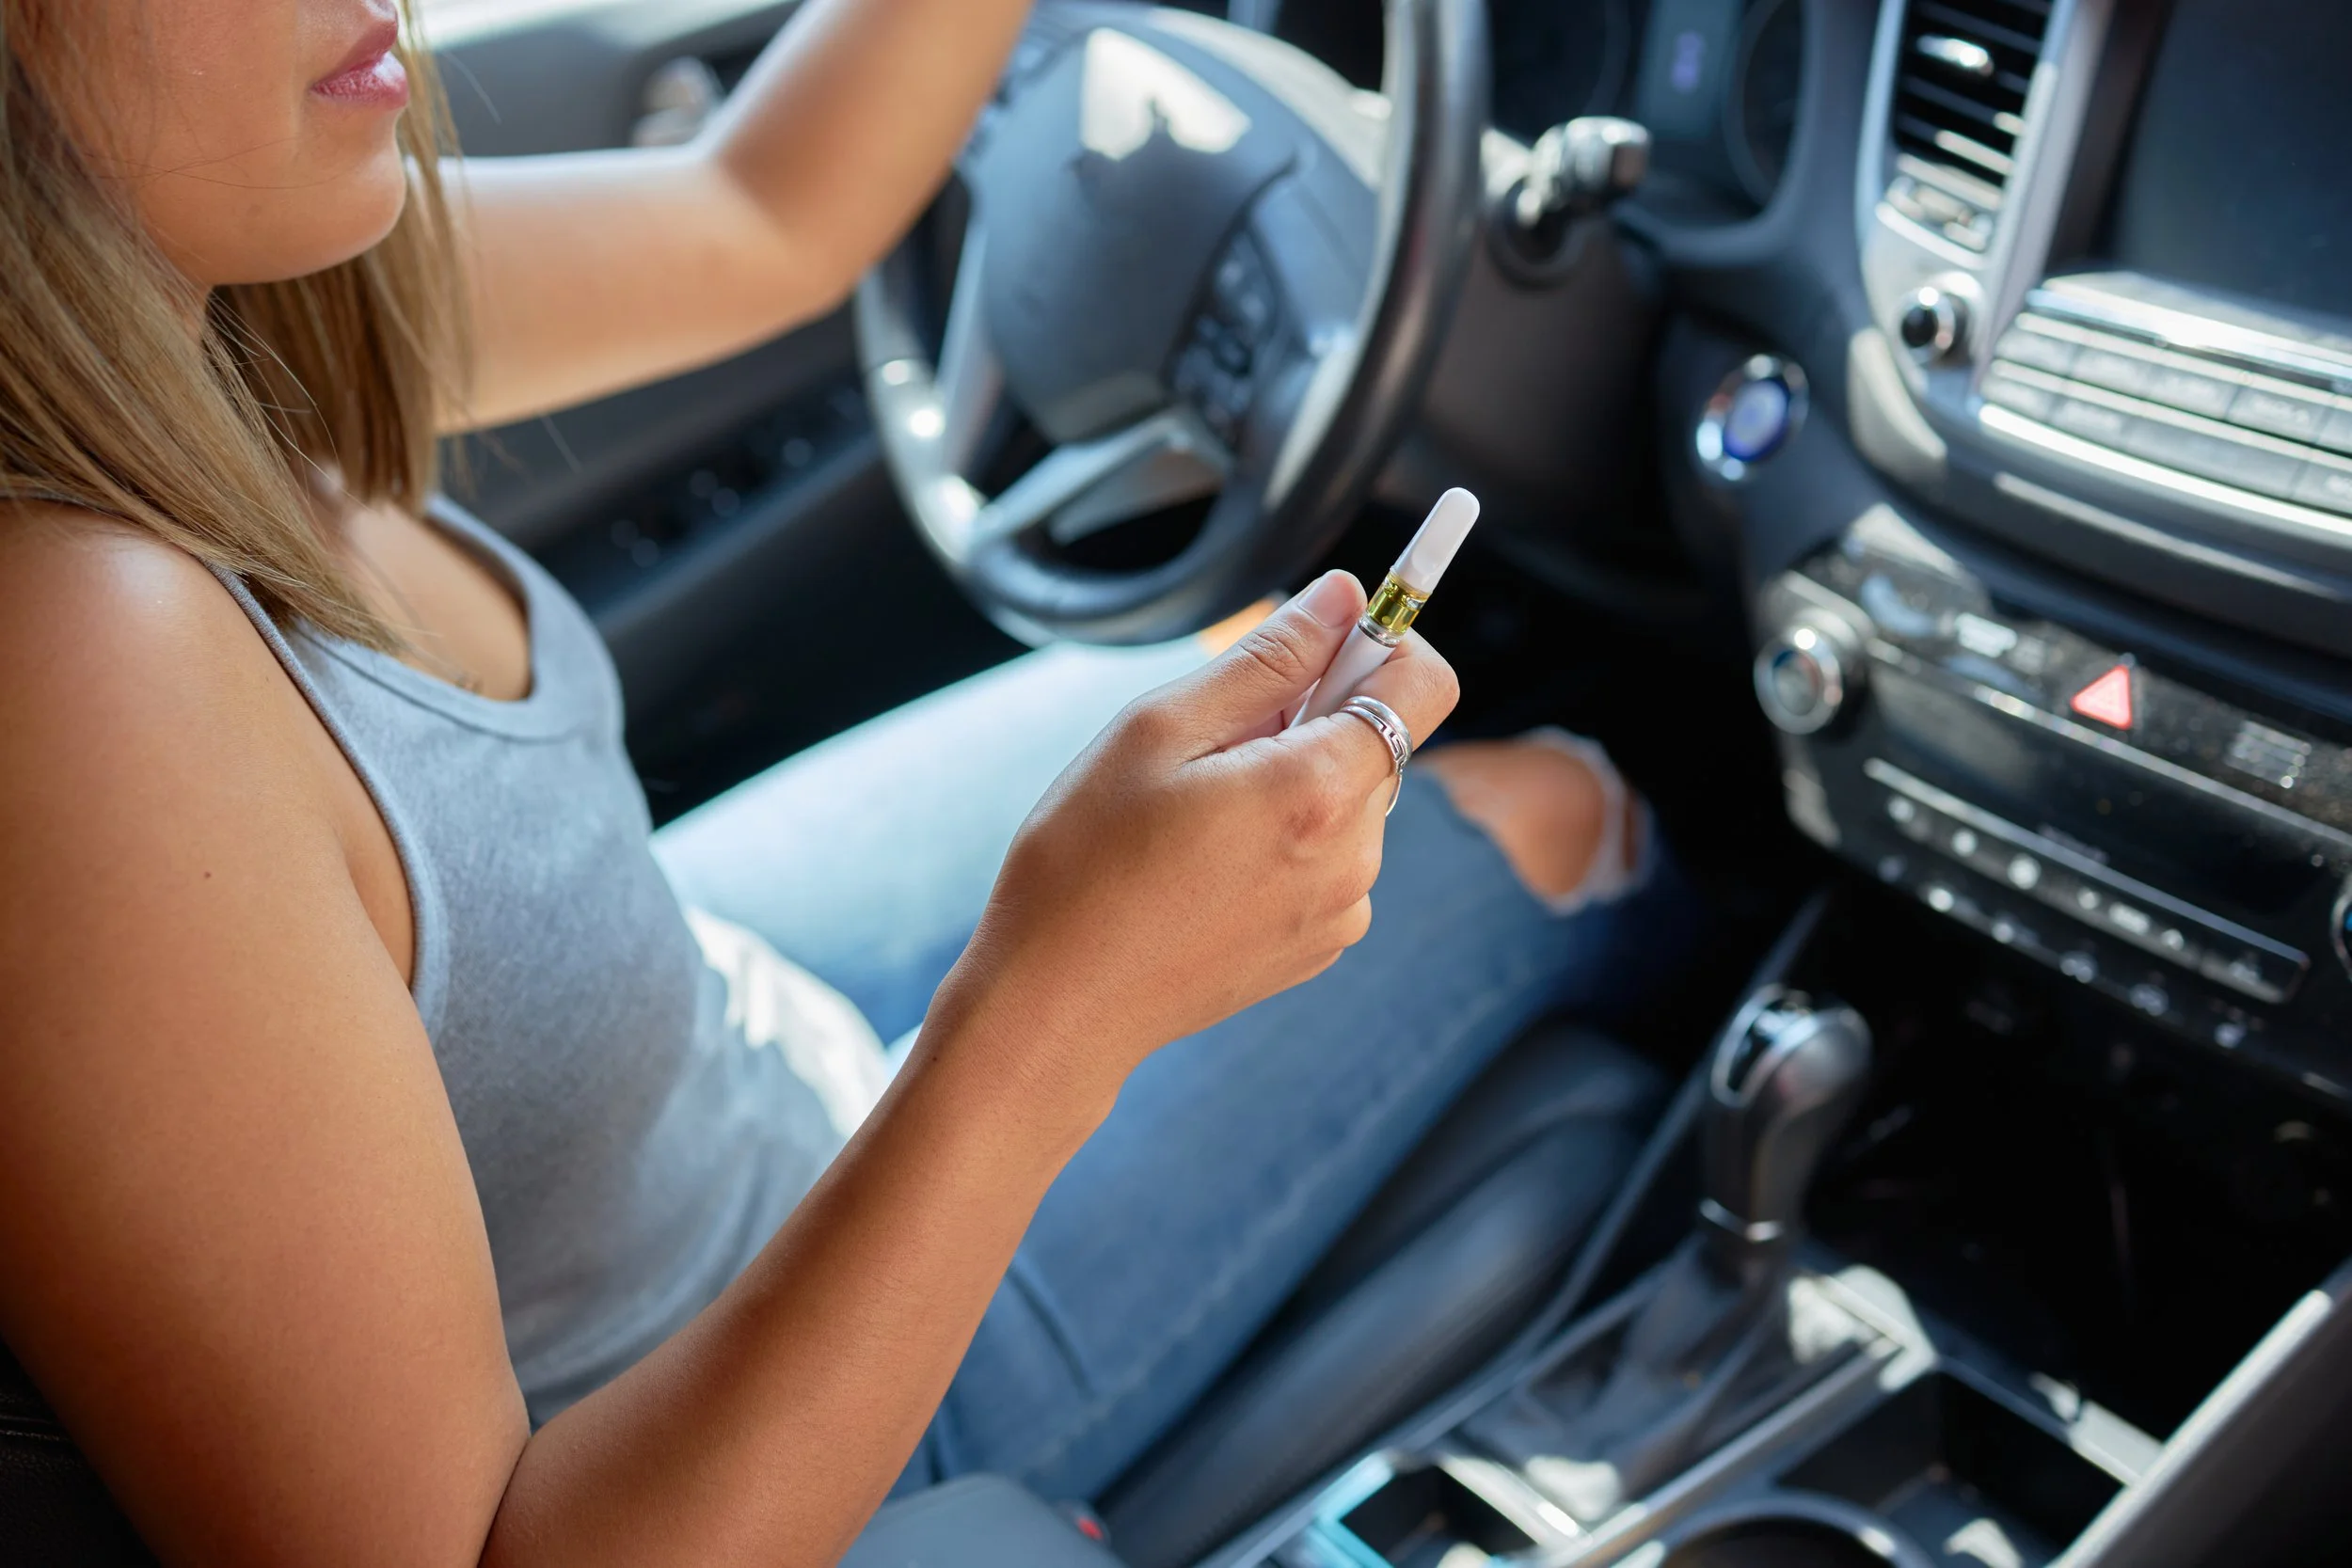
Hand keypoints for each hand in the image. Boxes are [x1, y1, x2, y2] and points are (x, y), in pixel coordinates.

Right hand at [933, 571, 1460, 1107]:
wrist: (1058, 1003)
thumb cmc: (1086, 864)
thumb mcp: (1159, 729)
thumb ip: (1266, 657)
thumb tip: (1341, 597)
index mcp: (1320, 789)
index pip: (1425, 682)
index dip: (1384, 641)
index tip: (1326, 637)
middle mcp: (1355, 854)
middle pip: (1382, 737)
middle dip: (1316, 715)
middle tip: (1216, 741)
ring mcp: (1343, 908)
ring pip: (1351, 797)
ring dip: (1297, 778)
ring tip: (1198, 812)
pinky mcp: (1322, 944)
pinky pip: (1330, 857)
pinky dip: (1287, 838)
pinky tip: (1207, 862)